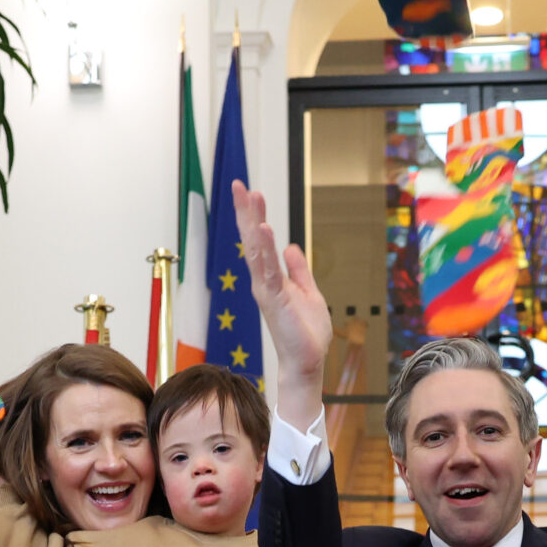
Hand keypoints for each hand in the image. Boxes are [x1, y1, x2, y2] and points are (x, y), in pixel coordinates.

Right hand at [230, 180, 331, 428]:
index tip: (249, 191)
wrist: (308, 362)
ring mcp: (267, 290)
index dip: (253, 216)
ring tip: (250, 196)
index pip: (259, 241)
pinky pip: (269, 270)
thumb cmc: (306, 333)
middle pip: (252, 240)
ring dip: (253, 223)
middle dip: (246, 212)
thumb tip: (292, 248)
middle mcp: (263, 281)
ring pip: (256, 250)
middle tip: (238, 185)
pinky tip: (264, 230)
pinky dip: (265, 250)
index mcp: (271, 278)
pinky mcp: (275, 300)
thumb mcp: (308, 293)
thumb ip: (299, 271)